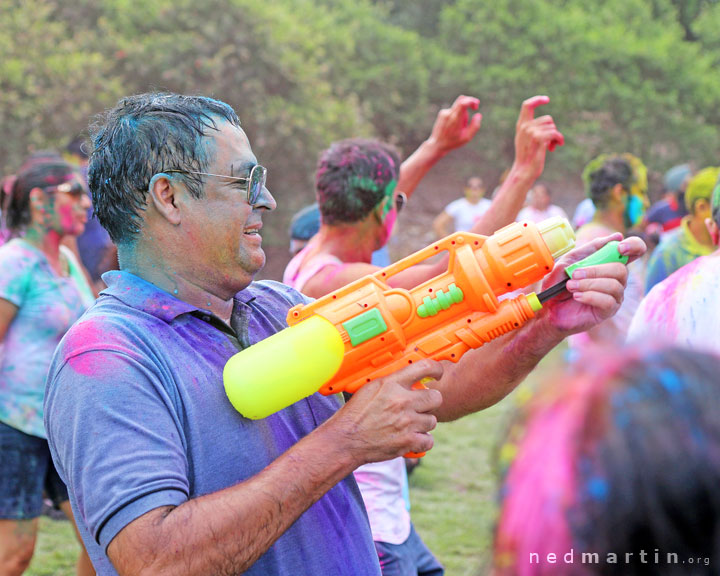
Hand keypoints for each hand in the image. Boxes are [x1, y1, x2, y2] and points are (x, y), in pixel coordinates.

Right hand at [328, 360, 443, 465]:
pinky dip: (422, 441)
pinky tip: (411, 438)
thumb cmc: (355, 414)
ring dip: (424, 423)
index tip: (437, 374)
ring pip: (432, 420)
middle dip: (430, 401)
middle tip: (421, 405)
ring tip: (410, 424)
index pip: (424, 368)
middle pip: (436, 397)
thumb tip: (410, 377)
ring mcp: (407, 422)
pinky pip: (429, 440)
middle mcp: (402, 401)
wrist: (345, 440)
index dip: (436, 370)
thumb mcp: (370, 388)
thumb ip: (392, 382)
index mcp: (391, 384)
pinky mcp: (408, 441)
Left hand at [426, 95, 482, 155]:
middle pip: (461, 99)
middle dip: (470, 103)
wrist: (437, 144)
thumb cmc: (453, 142)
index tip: (476, 104)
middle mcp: (449, 113)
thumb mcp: (467, 137)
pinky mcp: (441, 113)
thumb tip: (478, 115)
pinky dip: (457, 115)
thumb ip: (475, 126)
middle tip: (475, 108)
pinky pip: (453, 110)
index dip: (471, 100)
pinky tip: (454, 126)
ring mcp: (444, 112)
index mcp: (455, 119)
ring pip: (458, 106)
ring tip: (460, 126)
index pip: (463, 103)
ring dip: (463, 113)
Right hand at [511, 95, 563, 181]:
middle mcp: (525, 127)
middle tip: (551, 141)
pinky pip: (555, 133)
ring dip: (556, 136)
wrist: (524, 171)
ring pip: (553, 127)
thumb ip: (532, 129)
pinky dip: (559, 139)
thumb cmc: (528, 157)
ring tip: (552, 146)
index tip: (547, 100)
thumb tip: (548, 122)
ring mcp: (531, 132)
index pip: (527, 105)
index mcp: (521, 125)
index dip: (537, 100)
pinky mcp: (538, 139)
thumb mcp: (526, 140)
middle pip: (548, 118)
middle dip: (553, 129)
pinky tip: (556, 146)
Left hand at [540, 234, 645, 334]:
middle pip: (622, 269)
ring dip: (589, 283)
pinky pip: (608, 301)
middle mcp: (616, 279)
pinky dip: (590, 296)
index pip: (635, 251)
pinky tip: (577, 296)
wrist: (548, 307)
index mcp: (609, 263)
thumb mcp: (569, 261)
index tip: (620, 247)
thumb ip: (590, 248)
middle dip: (596, 270)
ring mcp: (614, 295)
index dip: (634, 246)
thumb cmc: (559, 283)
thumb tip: (616, 237)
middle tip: (574, 274)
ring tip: (571, 286)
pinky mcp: (608, 311)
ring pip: (614, 285)